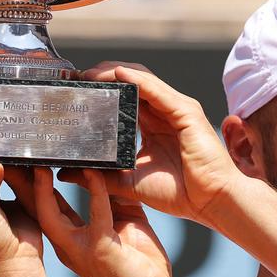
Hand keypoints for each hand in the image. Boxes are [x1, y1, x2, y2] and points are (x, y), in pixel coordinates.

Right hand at [34, 167, 173, 276]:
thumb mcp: (122, 223)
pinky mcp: (100, 249)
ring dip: (43, 188)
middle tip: (17, 157)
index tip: (29, 159)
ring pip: (50, 213)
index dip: (33, 184)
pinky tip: (95, 172)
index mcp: (71, 238)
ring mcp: (80, 248)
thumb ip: (110, 198)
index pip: (45, 206)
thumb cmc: (139, 266)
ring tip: (42, 163)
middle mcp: (68, 244)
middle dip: (22, 184)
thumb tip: (105, 170)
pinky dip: (95, 190)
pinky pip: (95, 213)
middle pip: (36, 209)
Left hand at [66, 62, 242, 228]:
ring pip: (141, 79)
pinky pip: (157, 90)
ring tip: (88, 74)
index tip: (74, 90)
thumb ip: (99, 176)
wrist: (212, 202)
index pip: (123, 98)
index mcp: (152, 126)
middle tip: (74, 77)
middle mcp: (164, 113)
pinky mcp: (186, 112)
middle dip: (101, 76)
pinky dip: (136, 80)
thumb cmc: (180, 194)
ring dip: (113, 73)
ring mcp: (177, 109)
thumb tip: (65, 173)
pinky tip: (117, 75)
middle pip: (130, 83)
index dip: (100, 90)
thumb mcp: (128, 184)